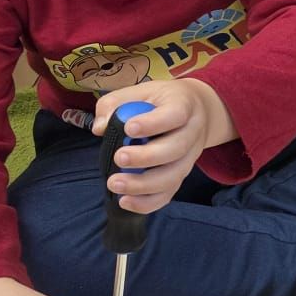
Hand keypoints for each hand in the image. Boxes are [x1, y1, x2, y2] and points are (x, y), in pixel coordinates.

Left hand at [95, 79, 234, 213]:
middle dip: (147, 157)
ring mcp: (189, 157)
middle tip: (119, 158)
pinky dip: (148, 202)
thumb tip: (101, 128)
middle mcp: (192, 132)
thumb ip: (115, 104)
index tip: (129, 128)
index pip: (175, 114)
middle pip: (176, 149)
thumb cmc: (160, 102)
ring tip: (114, 183)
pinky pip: (169, 194)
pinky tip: (125, 201)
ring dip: (143, 184)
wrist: (195, 112)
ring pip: (173, 176)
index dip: (154, 124)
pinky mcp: (181, 176)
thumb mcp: (140, 92)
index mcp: (183, 105)